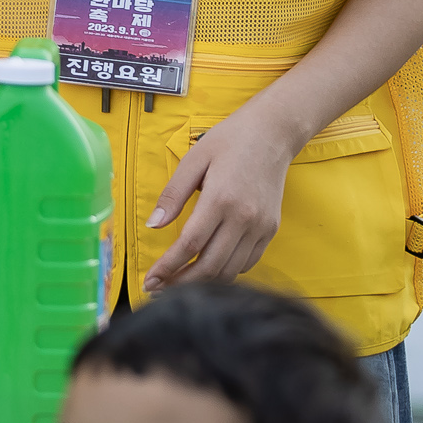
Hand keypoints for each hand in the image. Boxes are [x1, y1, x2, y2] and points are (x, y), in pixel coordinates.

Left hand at [141, 109, 297, 290]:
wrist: (272, 133)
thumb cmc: (229, 141)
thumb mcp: (193, 160)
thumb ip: (172, 195)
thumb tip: (153, 226)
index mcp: (220, 199)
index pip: (189, 245)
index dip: (167, 267)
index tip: (150, 280)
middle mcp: (244, 218)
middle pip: (210, 266)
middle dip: (182, 283)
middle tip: (159, 289)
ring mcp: (261, 227)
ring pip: (230, 270)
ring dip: (204, 282)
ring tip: (180, 283)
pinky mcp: (271, 230)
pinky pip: (248, 262)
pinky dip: (227, 271)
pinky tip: (209, 268)